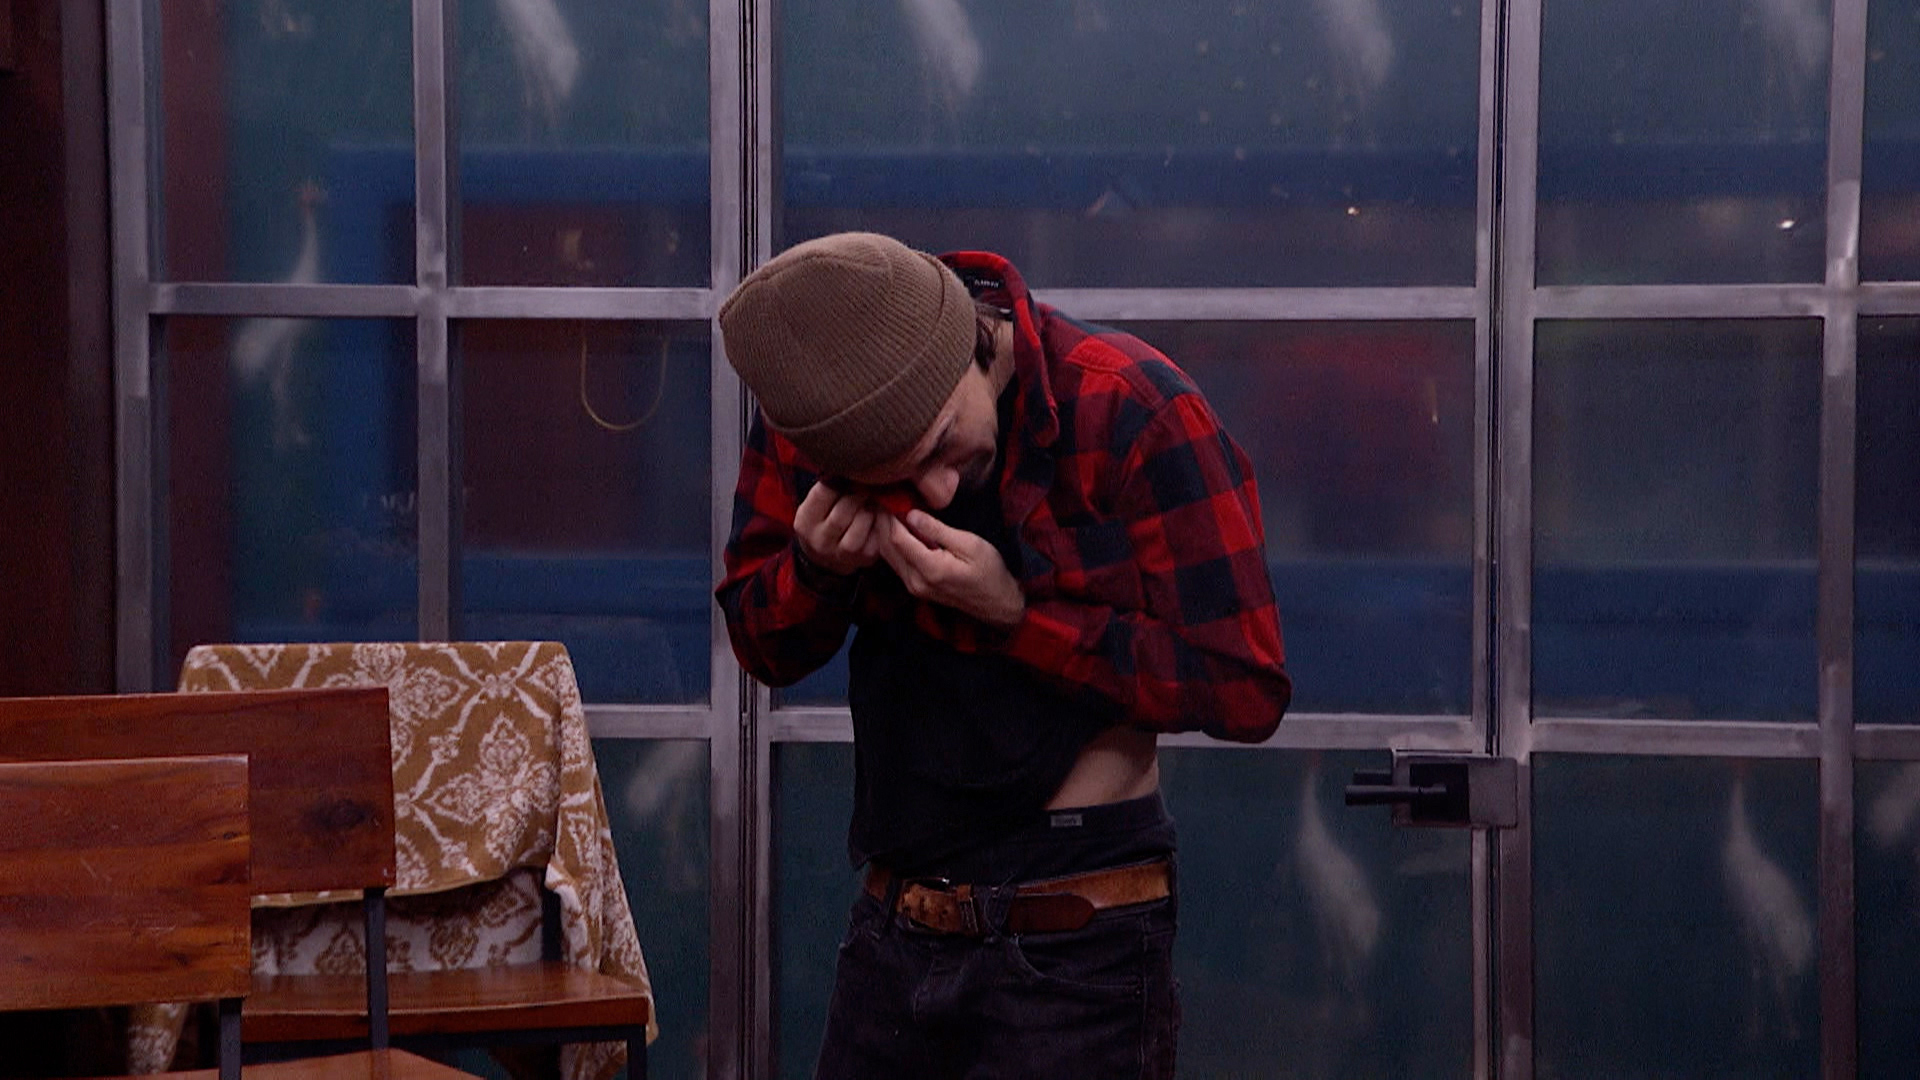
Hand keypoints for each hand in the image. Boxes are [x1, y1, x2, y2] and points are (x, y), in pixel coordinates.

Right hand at [794, 480, 883, 576]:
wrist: (826, 558)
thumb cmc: (823, 521)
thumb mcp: (815, 506)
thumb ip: (827, 488)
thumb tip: (851, 465)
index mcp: (805, 522)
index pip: (824, 492)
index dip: (839, 480)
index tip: (848, 475)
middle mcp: (821, 540)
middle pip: (844, 508)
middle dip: (858, 493)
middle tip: (865, 486)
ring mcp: (844, 553)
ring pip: (863, 520)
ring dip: (870, 506)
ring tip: (871, 501)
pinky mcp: (865, 557)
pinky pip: (879, 532)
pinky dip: (881, 519)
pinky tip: (877, 516)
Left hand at [877, 511, 1025, 627]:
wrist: (996, 602)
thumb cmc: (989, 570)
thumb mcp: (970, 544)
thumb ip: (937, 530)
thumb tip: (910, 514)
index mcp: (930, 569)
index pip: (897, 538)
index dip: (890, 516)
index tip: (890, 497)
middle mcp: (915, 582)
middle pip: (886, 547)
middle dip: (882, 522)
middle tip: (886, 500)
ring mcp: (913, 587)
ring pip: (887, 556)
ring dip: (884, 533)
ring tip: (891, 511)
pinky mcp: (915, 588)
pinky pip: (895, 563)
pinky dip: (892, 544)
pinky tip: (900, 529)